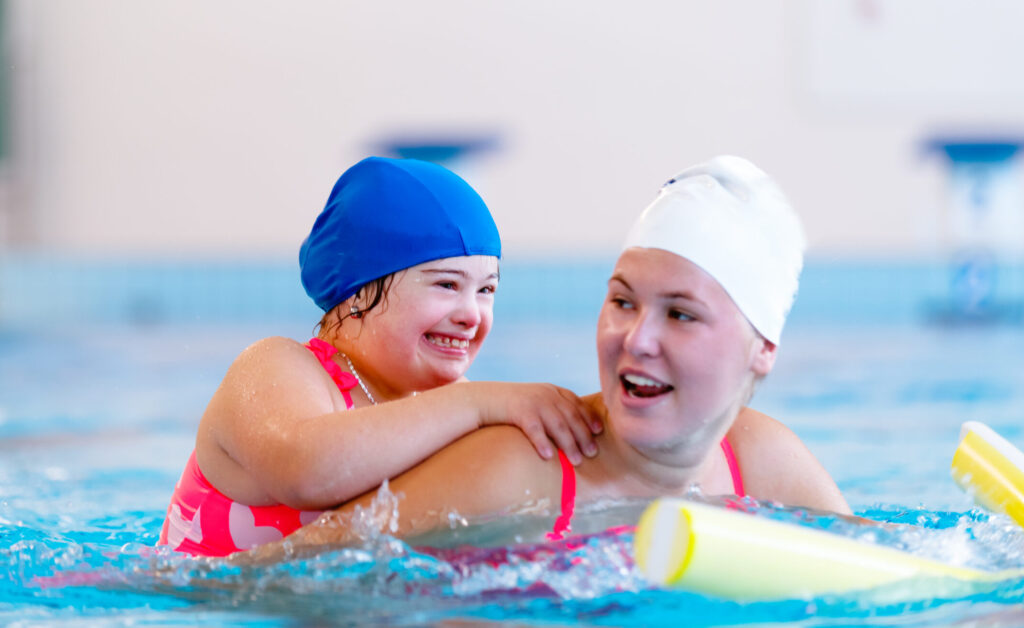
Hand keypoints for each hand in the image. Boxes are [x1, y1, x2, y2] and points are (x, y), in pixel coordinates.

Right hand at [471, 382, 602, 464]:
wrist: (485, 399)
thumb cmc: (513, 407)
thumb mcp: (536, 401)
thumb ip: (554, 410)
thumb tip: (574, 434)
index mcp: (552, 391)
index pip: (576, 404)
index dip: (589, 417)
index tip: (598, 431)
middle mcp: (546, 394)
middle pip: (570, 416)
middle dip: (583, 435)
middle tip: (592, 453)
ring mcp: (533, 401)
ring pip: (557, 424)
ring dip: (569, 444)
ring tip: (576, 461)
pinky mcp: (518, 411)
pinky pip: (534, 429)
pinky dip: (543, 442)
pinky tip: (549, 456)